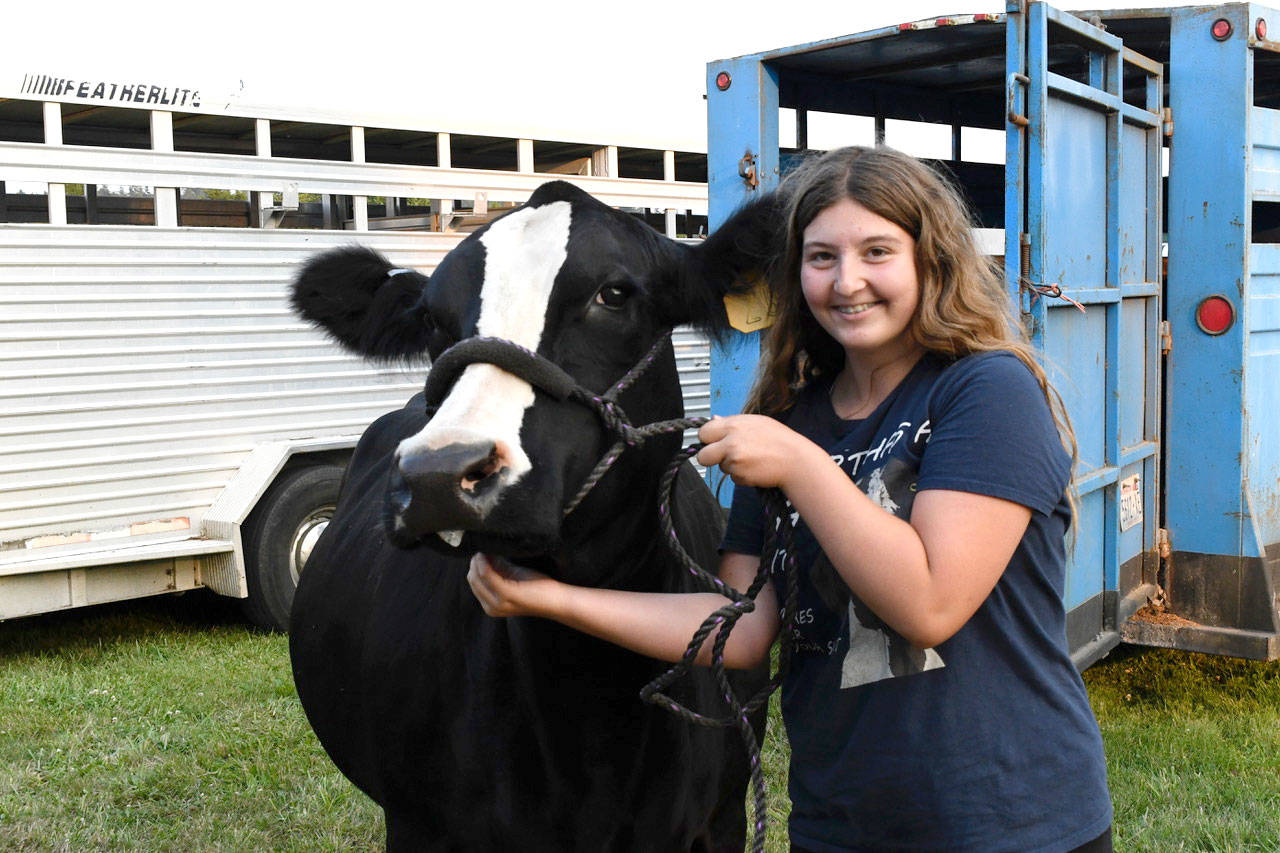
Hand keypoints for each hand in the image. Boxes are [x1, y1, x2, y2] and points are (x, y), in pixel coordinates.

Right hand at [467, 552, 561, 618]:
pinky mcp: (505, 594)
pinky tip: (488, 553)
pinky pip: (487, 574)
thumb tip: (483, 552)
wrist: (556, 601)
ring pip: (476, 576)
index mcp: (491, 605)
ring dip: (479, 560)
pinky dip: (484, 562)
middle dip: (475, 562)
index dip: (475, 565)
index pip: (473, 582)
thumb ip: (497, 568)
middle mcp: (491, 607)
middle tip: (483, 548)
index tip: (481, 551)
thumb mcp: (513, 577)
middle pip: (472, 579)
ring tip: (487, 549)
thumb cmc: (537, 588)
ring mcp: (497, 603)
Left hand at [695, 415, 816, 488]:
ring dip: (731, 466)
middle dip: (709, 458)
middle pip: (703, 455)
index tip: (714, 442)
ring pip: (720, 467)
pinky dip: (741, 475)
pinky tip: (756, 468)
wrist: (796, 461)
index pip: (704, 432)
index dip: (708, 439)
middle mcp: (731, 441)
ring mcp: (734, 459)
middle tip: (724, 456)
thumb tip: (714, 420)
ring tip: (751, 459)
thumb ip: (732, 423)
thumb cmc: (779, 440)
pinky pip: (732, 478)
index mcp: (734, 424)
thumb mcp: (756, 423)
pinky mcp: (740, 475)